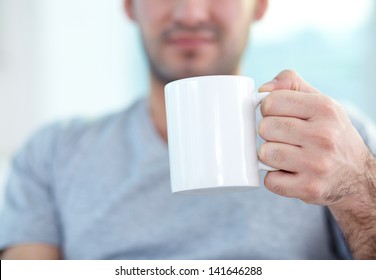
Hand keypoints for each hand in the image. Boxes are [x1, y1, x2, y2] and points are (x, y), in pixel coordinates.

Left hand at [258, 70, 374, 208]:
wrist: (356, 176)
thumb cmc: (330, 134)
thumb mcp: (320, 102)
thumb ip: (291, 84)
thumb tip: (263, 88)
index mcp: (325, 109)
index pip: (271, 102)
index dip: (269, 109)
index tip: (280, 116)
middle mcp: (323, 136)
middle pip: (265, 127)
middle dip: (270, 133)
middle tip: (286, 138)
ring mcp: (316, 164)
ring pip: (264, 153)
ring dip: (271, 156)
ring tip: (288, 155)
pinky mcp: (309, 188)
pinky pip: (269, 180)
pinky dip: (275, 178)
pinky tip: (290, 173)